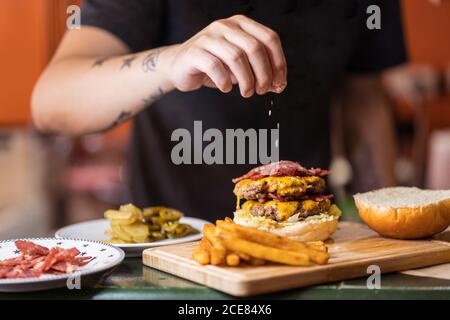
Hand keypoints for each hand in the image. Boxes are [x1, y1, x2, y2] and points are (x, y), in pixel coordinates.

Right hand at [160, 15, 286, 97]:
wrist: (180, 66)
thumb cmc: (214, 65)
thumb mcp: (240, 66)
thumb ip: (259, 71)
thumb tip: (278, 85)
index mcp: (241, 24)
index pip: (269, 38)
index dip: (278, 63)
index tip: (279, 83)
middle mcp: (225, 26)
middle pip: (255, 47)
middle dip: (264, 74)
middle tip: (262, 91)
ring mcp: (208, 37)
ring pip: (236, 57)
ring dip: (246, 80)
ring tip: (247, 93)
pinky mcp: (194, 52)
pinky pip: (215, 66)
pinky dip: (225, 81)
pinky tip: (226, 88)